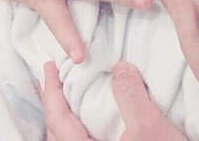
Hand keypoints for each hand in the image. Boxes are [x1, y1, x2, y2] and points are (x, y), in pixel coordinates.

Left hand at [41, 61, 187, 140]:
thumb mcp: (149, 125)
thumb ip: (130, 95)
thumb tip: (119, 68)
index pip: (58, 118)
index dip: (52, 91)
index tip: (49, 66)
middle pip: (54, 133)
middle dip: (51, 104)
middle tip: (52, 79)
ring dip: (62, 118)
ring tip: (64, 97)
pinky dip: (75, 128)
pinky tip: (85, 119)